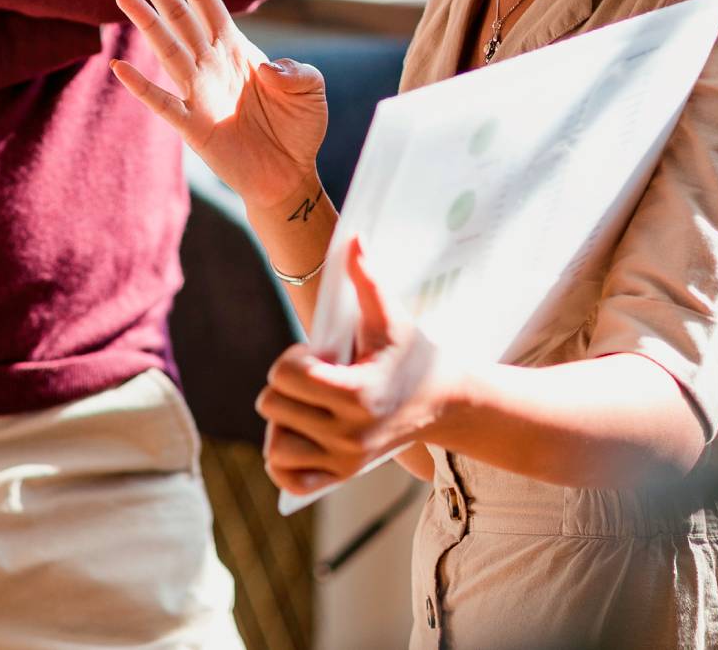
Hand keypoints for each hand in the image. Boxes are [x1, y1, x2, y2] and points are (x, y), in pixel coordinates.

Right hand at [110, 0, 326, 212]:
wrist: (289, 175)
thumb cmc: (298, 128)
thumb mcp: (311, 88)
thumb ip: (296, 70)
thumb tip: (267, 66)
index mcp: (235, 47)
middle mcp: (211, 63)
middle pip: (177, 14)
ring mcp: (198, 92)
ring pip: (167, 48)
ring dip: (145, 21)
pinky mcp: (193, 126)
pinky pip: (163, 102)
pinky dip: (142, 86)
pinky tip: (121, 67)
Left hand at [259, 239, 452, 496]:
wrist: (444, 402)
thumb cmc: (413, 353)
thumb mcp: (391, 316)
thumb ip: (368, 279)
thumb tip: (353, 239)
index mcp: (356, 393)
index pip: (285, 375)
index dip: (293, 358)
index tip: (318, 355)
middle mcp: (348, 433)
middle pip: (273, 406)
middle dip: (285, 384)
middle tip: (315, 377)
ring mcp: (344, 460)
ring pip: (275, 445)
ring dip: (282, 420)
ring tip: (307, 403)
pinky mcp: (342, 476)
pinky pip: (288, 477)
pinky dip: (282, 458)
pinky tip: (299, 433)